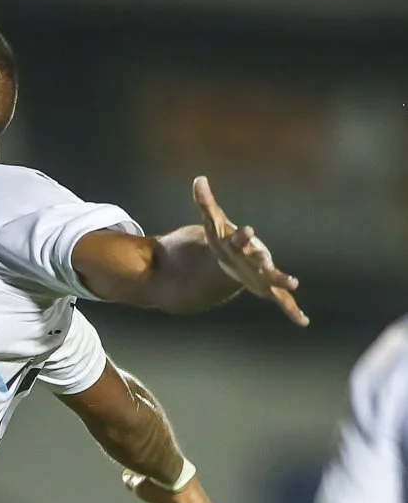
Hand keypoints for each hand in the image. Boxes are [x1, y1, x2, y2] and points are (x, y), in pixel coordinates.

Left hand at [193, 176, 307, 327]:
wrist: (236, 256)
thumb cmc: (224, 240)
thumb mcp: (212, 225)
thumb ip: (206, 203)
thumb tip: (199, 180)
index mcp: (242, 243)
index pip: (241, 238)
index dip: (243, 235)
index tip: (246, 230)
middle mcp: (257, 258)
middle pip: (262, 260)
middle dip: (267, 263)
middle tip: (270, 261)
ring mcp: (264, 274)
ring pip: (275, 279)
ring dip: (283, 283)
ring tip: (294, 285)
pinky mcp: (266, 288)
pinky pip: (280, 301)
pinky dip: (291, 310)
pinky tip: (303, 322)